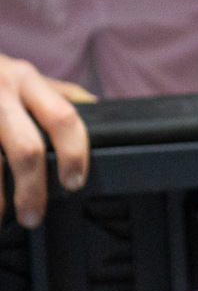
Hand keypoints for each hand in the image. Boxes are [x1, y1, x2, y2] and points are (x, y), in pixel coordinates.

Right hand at [0, 53, 94, 228]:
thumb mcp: (22, 75)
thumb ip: (56, 92)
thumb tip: (95, 106)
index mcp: (27, 80)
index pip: (63, 118)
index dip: (74, 154)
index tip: (74, 183)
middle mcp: (0, 91)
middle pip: (26, 149)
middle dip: (32, 189)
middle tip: (34, 216)